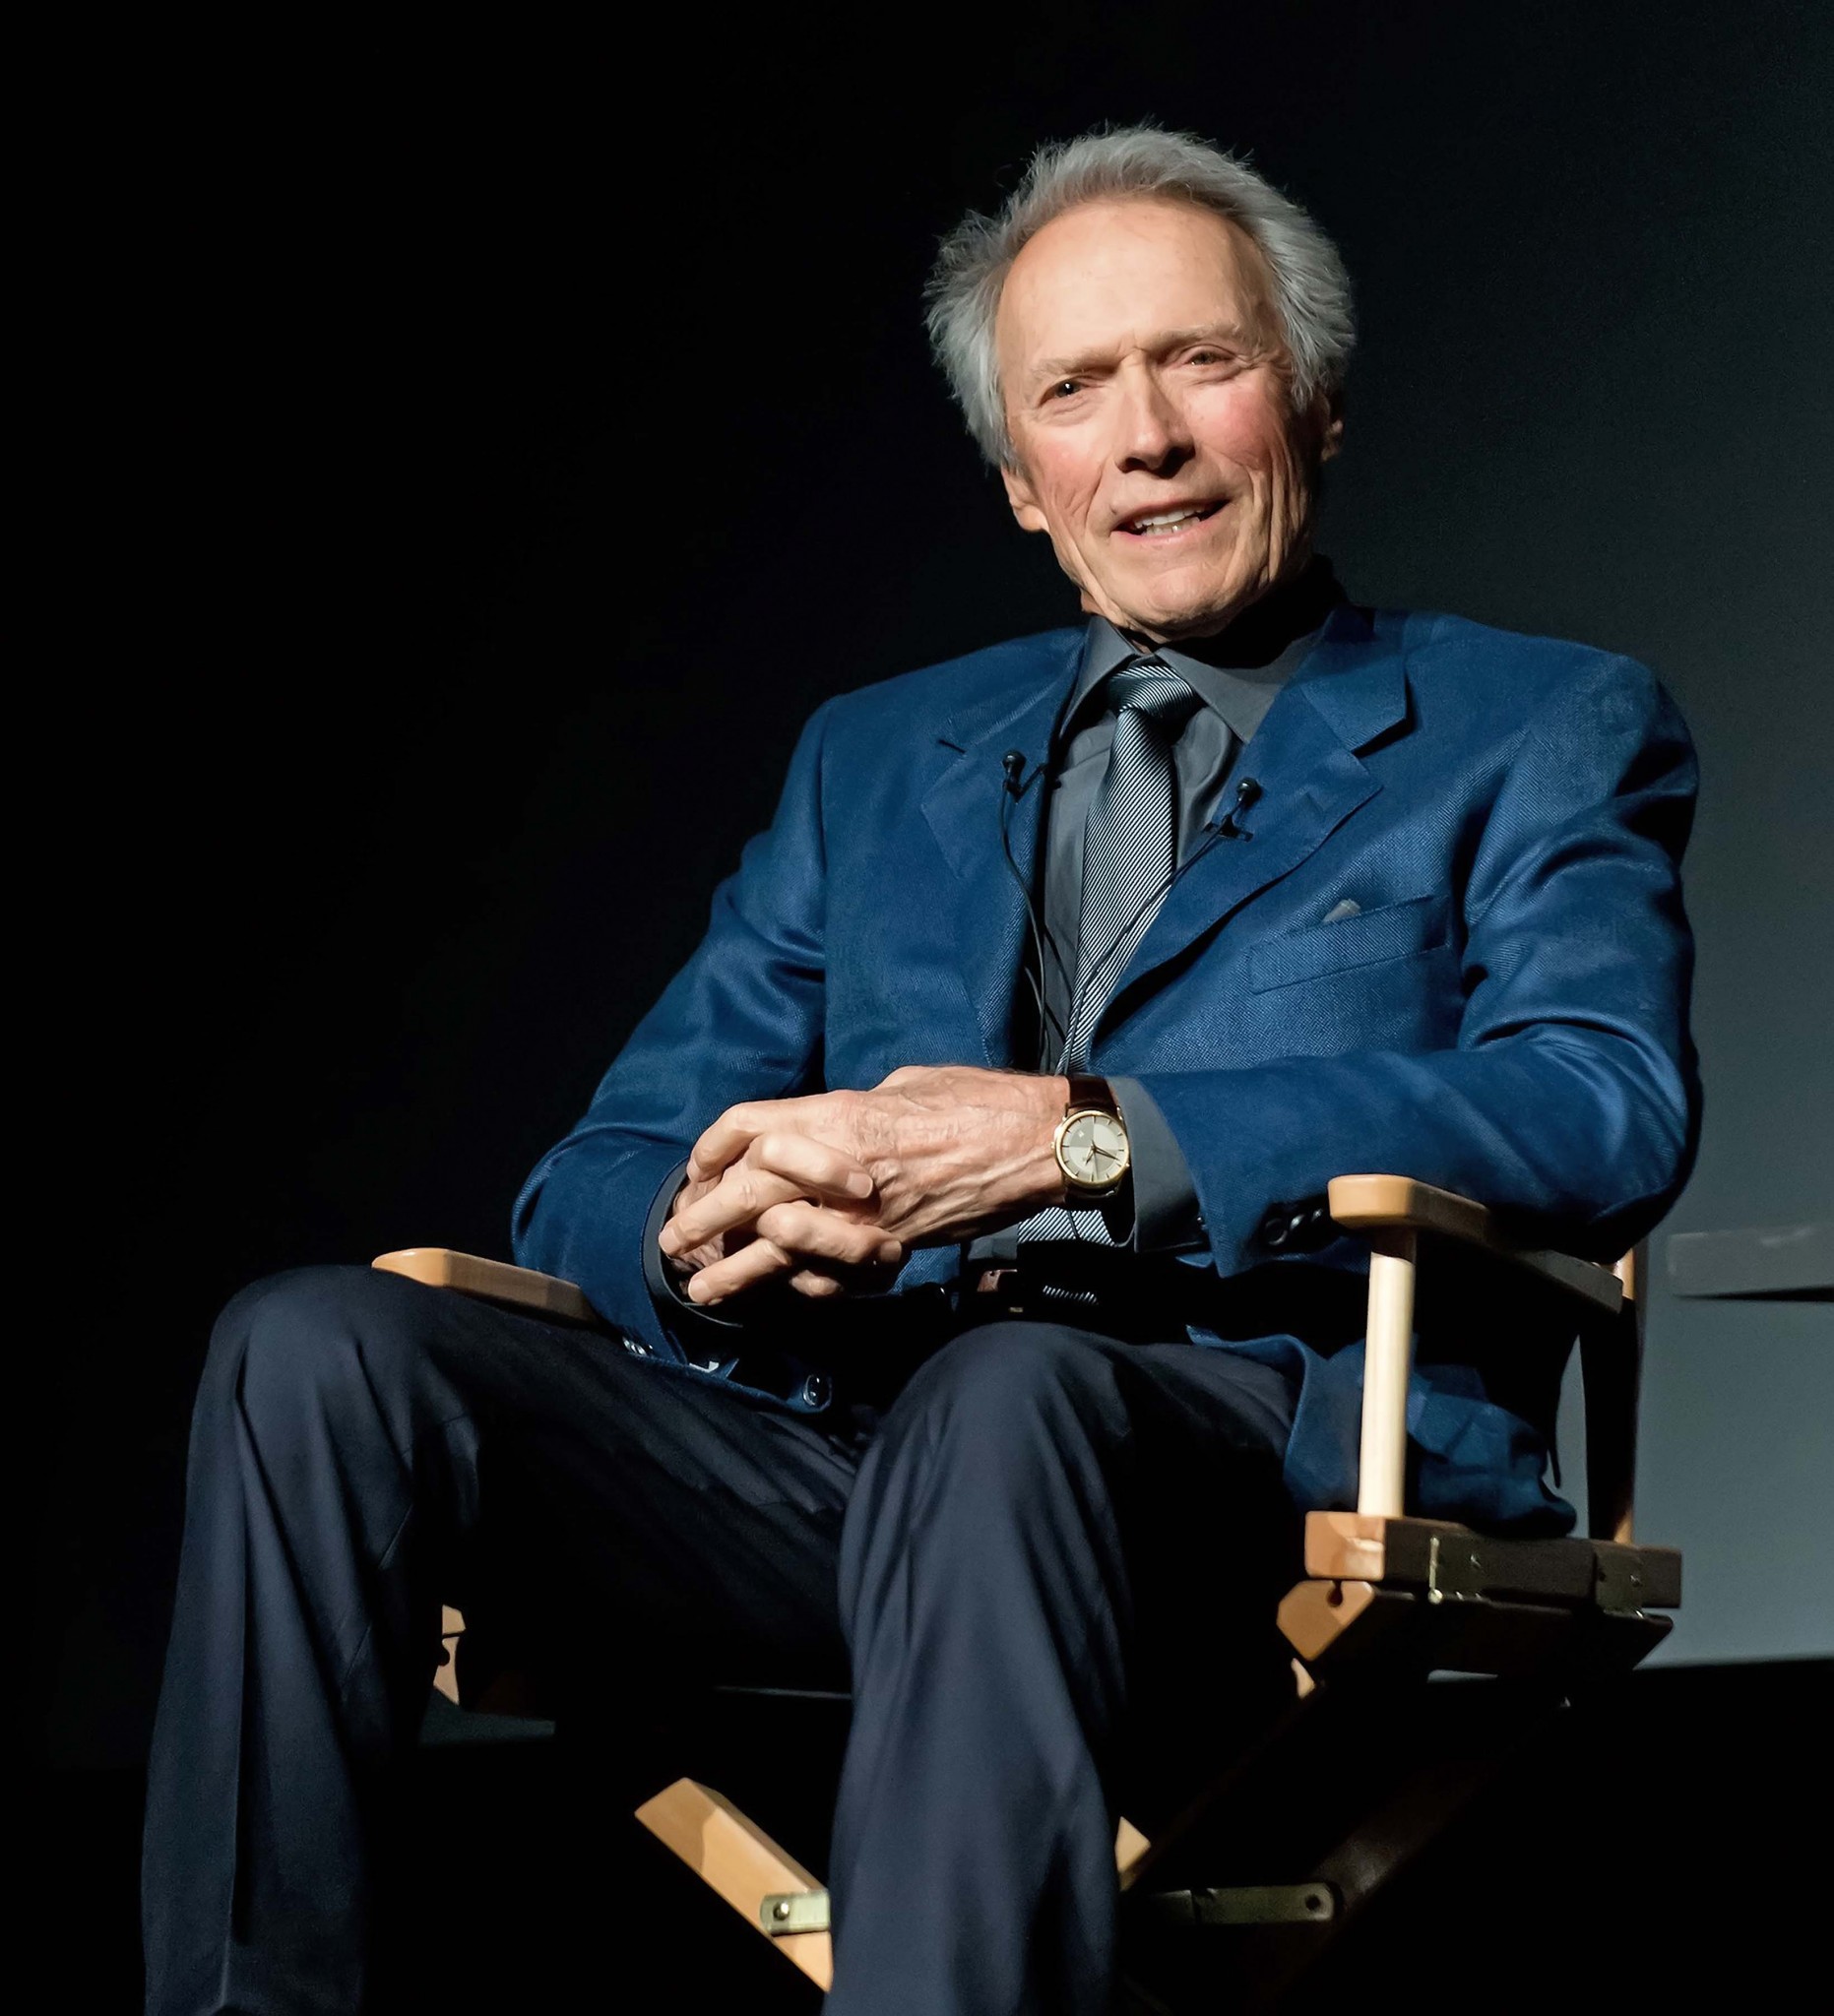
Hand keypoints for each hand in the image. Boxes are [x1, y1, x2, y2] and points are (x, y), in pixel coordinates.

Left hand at [667, 1066, 1067, 1301]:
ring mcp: (866, 1211)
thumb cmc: (974, 1099)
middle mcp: (842, 1163)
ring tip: (701, 1288)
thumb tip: (828, 1123)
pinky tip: (776, 1292)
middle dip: (704, 1217)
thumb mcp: (901, 1084)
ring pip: (778, 1245)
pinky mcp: (894, 1244)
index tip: (697, 1173)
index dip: (712, 1151)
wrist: (1033, 1141)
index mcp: (841, 1111)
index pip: (748, 1128)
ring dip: (735, 1270)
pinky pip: (832, 1273)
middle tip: (674, 1239)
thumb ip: (854, 1109)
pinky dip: (799, 1284)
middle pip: (747, 1189)